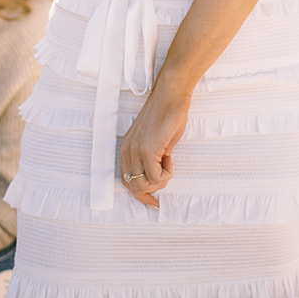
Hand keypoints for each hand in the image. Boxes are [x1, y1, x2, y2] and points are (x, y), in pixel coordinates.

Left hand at [119, 79, 191, 209]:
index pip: (126, 182)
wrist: (171, 95)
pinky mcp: (148, 150)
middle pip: (134, 187)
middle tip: (167, 171)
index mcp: (126, 148)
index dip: (141, 194)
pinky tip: (170, 156)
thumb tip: (157, 177)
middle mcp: (127, 151)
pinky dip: (167, 172)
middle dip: (154, 187)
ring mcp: (136, 150)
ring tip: (168, 162)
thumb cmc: (168, 114)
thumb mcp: (156, 141)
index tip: (154, 202)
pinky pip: (157, 177)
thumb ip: (152, 159)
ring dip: (161, 180)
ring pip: (144, 185)